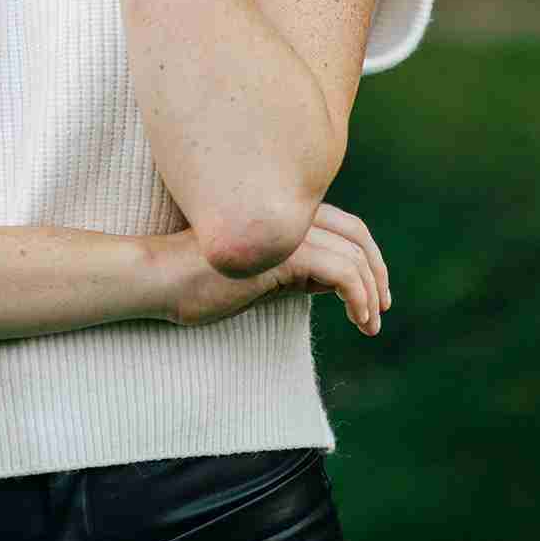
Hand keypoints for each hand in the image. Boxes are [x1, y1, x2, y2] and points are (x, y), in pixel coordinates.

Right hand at [152, 200, 392, 336]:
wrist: (159, 279)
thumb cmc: (199, 281)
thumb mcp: (259, 274)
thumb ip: (295, 270)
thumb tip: (336, 284)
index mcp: (280, 214)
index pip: (345, 225)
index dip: (371, 258)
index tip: (375, 297)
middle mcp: (286, 215)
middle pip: (357, 234)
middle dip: (379, 275)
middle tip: (381, 311)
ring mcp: (284, 231)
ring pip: (355, 256)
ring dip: (371, 296)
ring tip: (369, 325)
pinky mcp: (282, 254)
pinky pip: (343, 273)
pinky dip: (360, 298)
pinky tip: (357, 319)